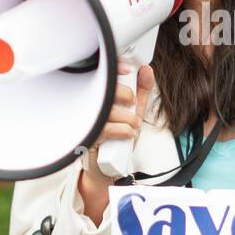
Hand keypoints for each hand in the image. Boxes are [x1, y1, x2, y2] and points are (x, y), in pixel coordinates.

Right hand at [81, 62, 154, 187]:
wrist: (109, 166)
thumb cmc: (117, 137)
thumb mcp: (134, 111)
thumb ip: (141, 91)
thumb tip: (146, 70)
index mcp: (100, 97)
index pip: (102, 75)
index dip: (114, 68)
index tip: (127, 69)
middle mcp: (91, 107)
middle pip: (104, 90)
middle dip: (125, 94)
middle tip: (132, 104)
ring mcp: (87, 121)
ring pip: (107, 110)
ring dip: (127, 117)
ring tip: (133, 125)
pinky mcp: (88, 137)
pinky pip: (105, 128)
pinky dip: (122, 130)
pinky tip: (127, 133)